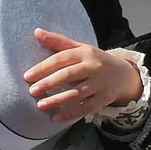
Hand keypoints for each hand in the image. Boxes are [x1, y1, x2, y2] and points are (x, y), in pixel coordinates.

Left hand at [23, 30, 143, 123]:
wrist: (123, 74)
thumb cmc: (94, 60)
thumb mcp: (80, 48)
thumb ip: (58, 41)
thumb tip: (36, 32)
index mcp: (85, 53)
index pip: (61, 59)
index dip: (43, 67)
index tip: (27, 76)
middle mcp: (93, 67)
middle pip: (68, 75)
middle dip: (48, 83)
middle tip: (32, 91)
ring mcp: (100, 84)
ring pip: (76, 93)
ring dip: (57, 100)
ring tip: (40, 105)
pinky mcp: (103, 99)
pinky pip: (85, 108)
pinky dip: (70, 113)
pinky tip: (55, 117)